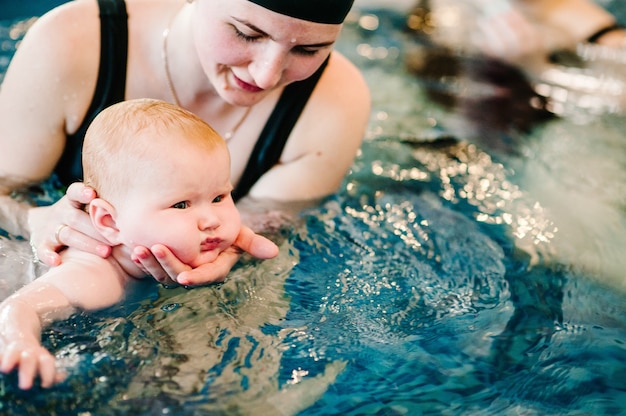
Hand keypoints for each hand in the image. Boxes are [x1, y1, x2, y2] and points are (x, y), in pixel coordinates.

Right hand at [0, 338, 62, 389]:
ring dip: (10, 361)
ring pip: (13, 354)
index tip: (45, 385)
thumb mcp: (44, 363)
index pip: (47, 363)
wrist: (18, 337)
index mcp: (41, 357)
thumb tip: (62, 376)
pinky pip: (0, 355)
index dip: (48, 373)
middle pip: (29, 360)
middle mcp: (28, 353)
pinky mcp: (2, 354)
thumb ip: (51, 373)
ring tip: (5, 369)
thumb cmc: (33, 358)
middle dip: (28, 372)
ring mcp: (14, 352)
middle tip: (25, 387)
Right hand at [28, 182, 111, 265]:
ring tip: (105, 252)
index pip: (74, 192)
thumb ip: (108, 206)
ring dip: (86, 244)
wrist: (43, 223)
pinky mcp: (43, 243)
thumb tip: (144, 207)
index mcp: (73, 201)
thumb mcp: (88, 206)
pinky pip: (43, 250)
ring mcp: (51, 228)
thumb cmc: (80, 215)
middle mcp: (62, 212)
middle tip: (117, 238)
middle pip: (77, 218)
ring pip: (67, 235)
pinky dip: (48, 256)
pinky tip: (57, 262)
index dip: (82, 192)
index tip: (92, 195)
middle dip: (97, 229)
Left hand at [131, 225, 279, 285]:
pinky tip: (134, 247)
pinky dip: (143, 260)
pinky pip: (152, 267)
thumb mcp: (237, 232)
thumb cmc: (222, 226)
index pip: (206, 276)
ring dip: (150, 263)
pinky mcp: (163, 265)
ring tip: (140, 249)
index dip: (196, 278)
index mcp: (215, 268)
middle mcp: (196, 272)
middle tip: (155, 248)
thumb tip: (274, 252)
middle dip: (167, 264)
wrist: (202, 221)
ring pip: (163, 273)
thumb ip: (252, 242)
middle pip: (181, 274)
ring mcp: (179, 269)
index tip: (184, 277)